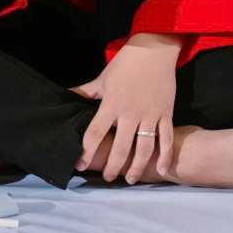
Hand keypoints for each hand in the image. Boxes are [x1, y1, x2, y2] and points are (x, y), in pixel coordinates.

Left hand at [74, 33, 181, 181]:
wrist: (153, 52)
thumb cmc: (124, 66)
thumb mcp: (102, 79)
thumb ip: (85, 92)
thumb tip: (65, 96)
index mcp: (111, 104)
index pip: (96, 131)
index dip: (87, 149)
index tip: (80, 163)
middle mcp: (131, 113)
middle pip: (121, 145)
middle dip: (113, 165)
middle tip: (107, 178)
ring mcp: (150, 115)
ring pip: (144, 147)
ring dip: (137, 166)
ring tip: (130, 180)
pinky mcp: (166, 114)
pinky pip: (166, 139)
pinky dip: (165, 156)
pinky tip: (161, 171)